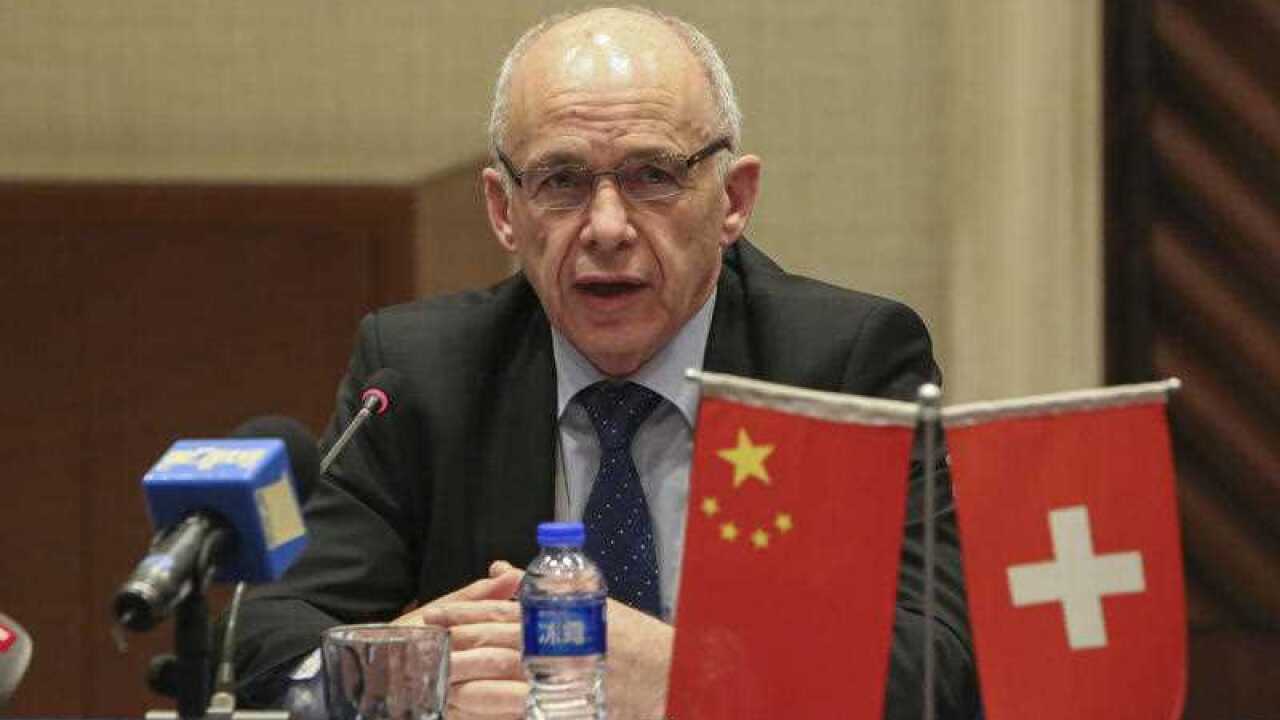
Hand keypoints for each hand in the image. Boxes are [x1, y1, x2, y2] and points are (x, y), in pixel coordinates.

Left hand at [402, 562, 674, 719]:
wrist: (668, 672)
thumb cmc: (630, 636)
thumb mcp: (587, 599)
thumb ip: (538, 584)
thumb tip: (496, 568)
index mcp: (555, 615)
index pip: (498, 614)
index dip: (463, 616)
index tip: (435, 617)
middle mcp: (553, 643)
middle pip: (492, 644)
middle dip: (455, 645)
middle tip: (425, 646)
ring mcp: (557, 676)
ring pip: (500, 675)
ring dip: (467, 677)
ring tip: (438, 678)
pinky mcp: (562, 704)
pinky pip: (520, 705)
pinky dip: (495, 705)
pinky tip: (472, 707)